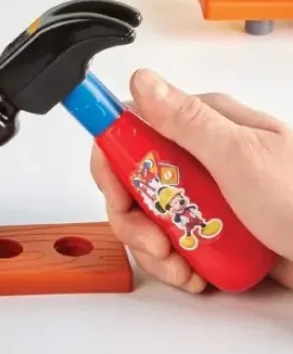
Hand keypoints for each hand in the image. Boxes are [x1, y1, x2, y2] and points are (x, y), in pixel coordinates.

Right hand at [91, 68, 292, 292]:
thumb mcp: (241, 158)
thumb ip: (187, 121)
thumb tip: (141, 80)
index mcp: (205, 125)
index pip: (133, 126)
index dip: (112, 155)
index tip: (113, 186)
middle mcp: (201, 155)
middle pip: (135, 175)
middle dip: (132, 212)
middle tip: (151, 238)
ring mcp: (207, 194)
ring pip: (150, 212)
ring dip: (153, 244)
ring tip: (177, 264)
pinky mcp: (215, 229)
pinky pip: (174, 240)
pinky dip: (174, 261)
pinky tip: (191, 272)